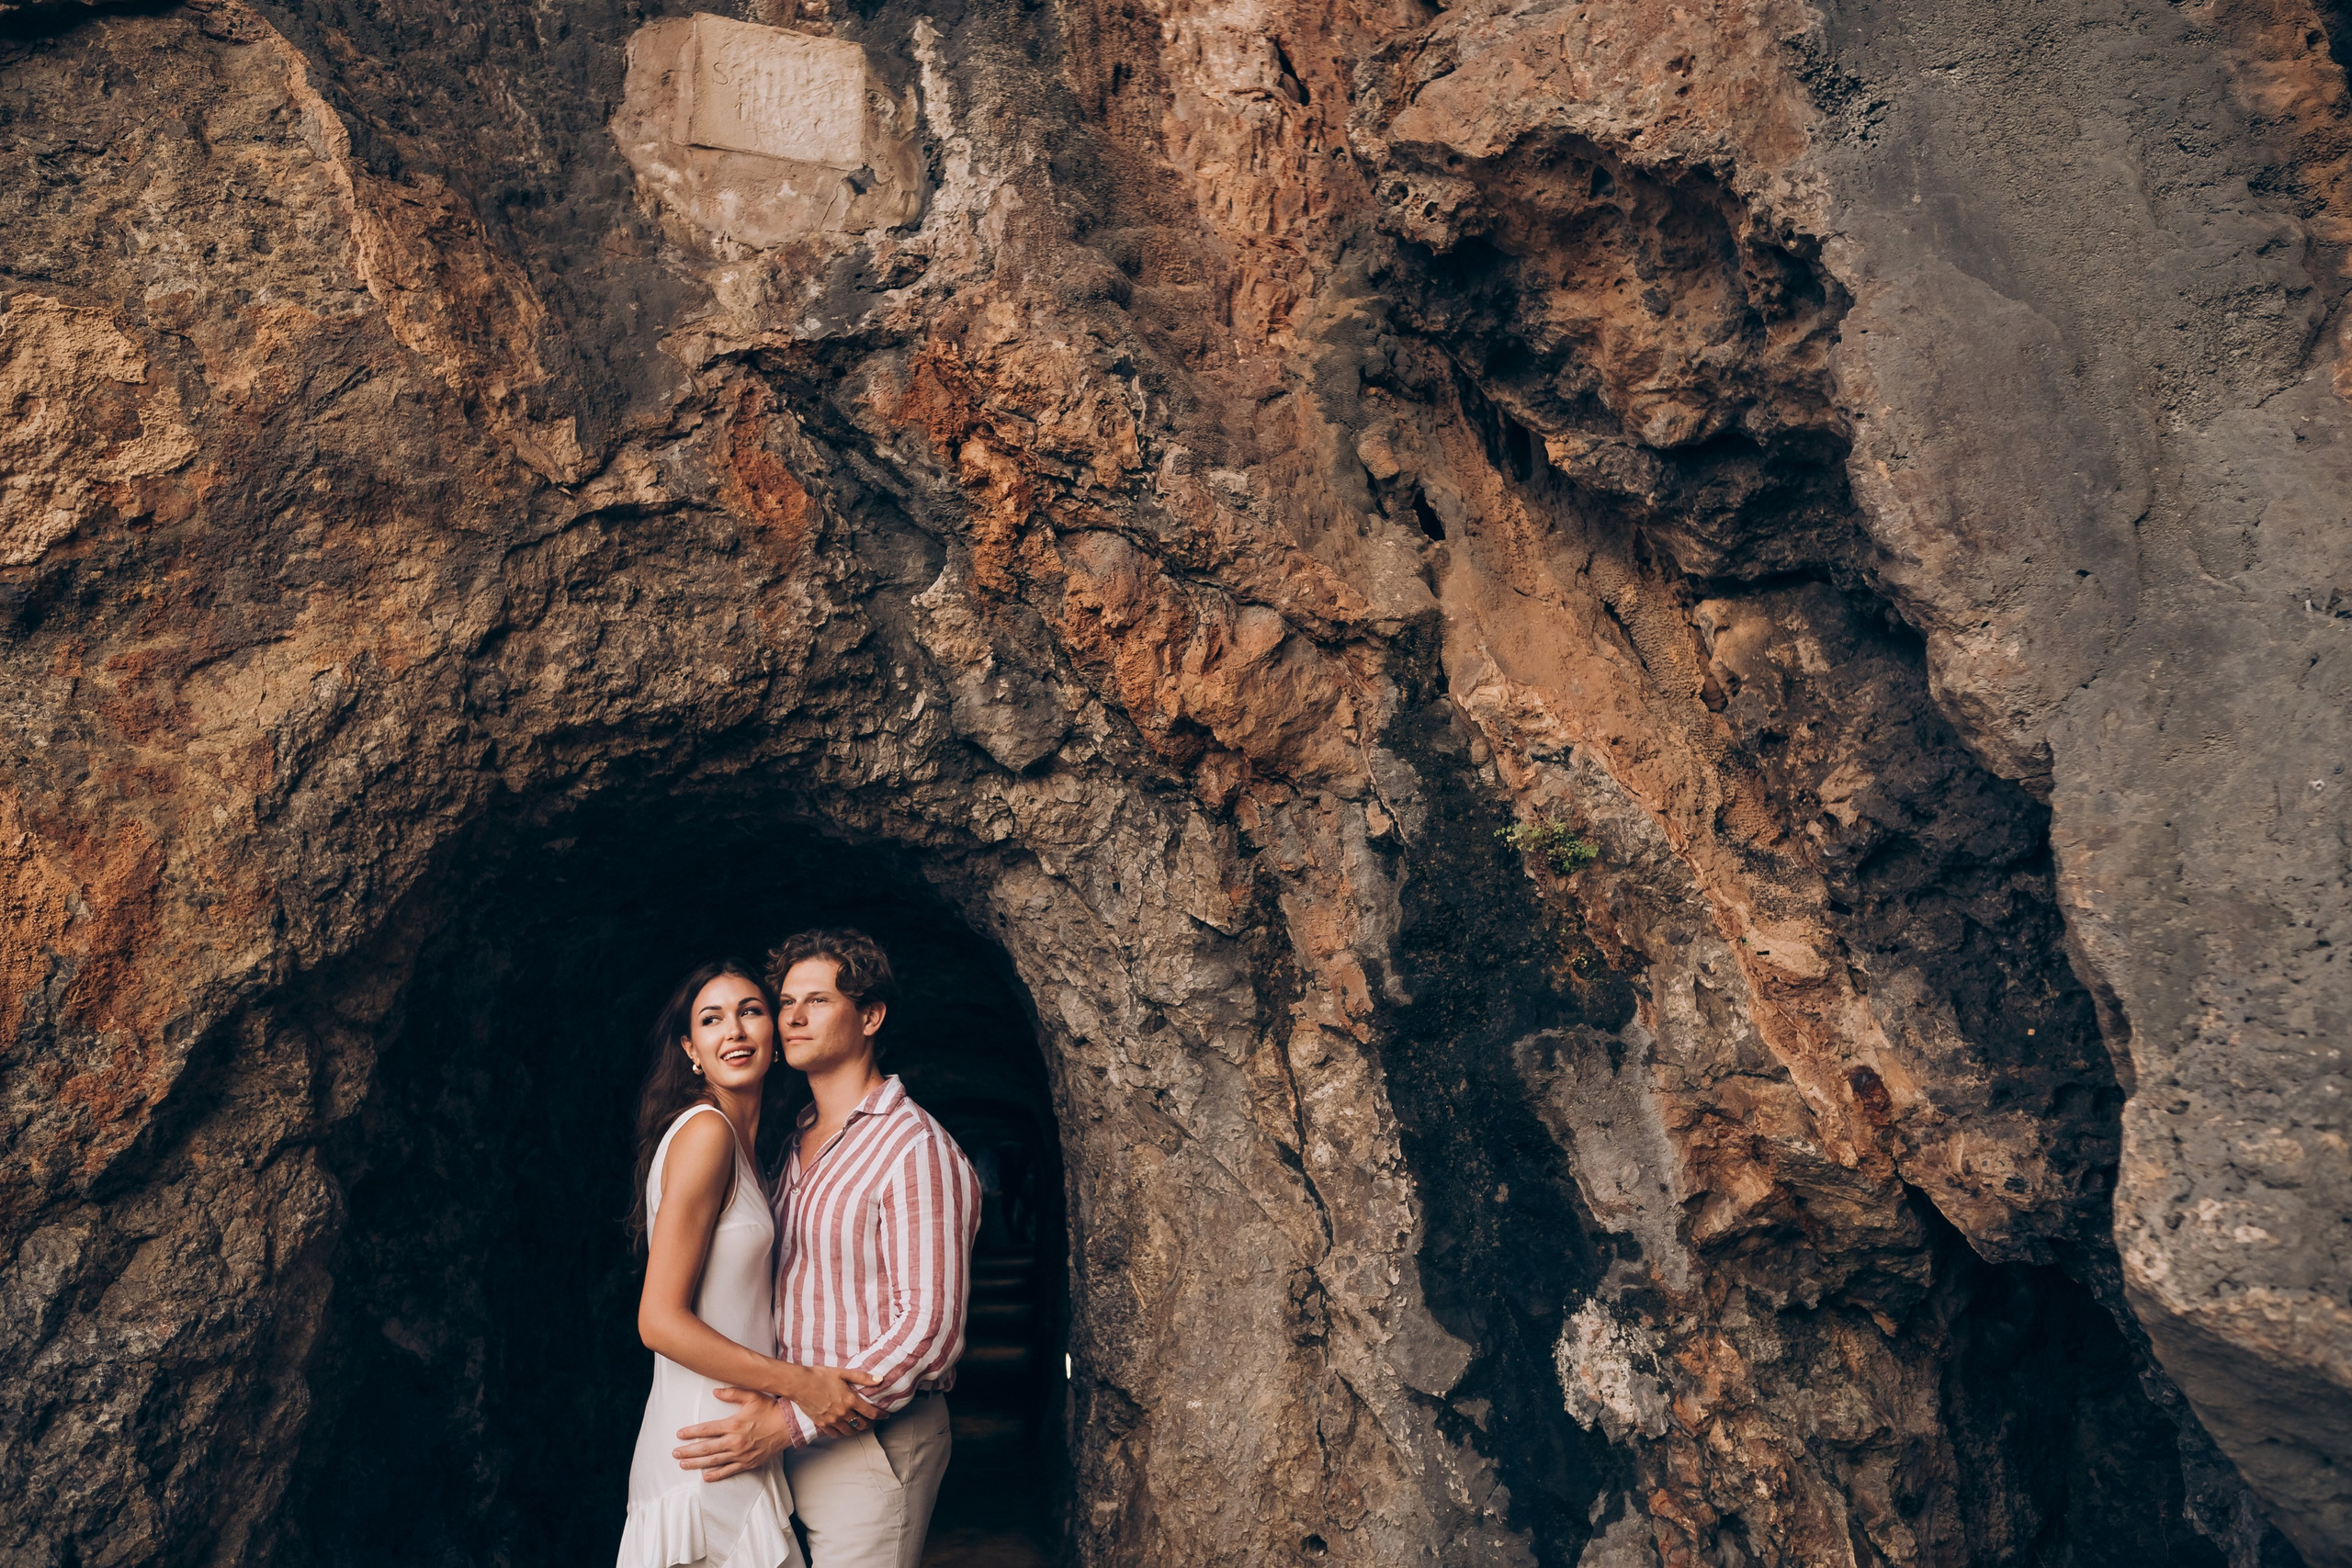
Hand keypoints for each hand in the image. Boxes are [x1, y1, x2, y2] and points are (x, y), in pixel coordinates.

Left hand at [674, 1387, 794, 1480]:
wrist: (788, 1425)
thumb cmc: (769, 1408)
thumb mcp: (751, 1395)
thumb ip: (732, 1393)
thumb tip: (714, 1392)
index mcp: (733, 1424)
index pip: (706, 1430)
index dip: (690, 1432)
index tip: (679, 1435)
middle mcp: (735, 1441)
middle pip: (706, 1448)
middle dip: (688, 1451)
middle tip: (675, 1453)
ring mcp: (741, 1454)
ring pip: (714, 1461)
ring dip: (697, 1464)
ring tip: (683, 1464)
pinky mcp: (748, 1463)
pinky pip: (729, 1471)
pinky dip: (716, 1475)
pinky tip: (705, 1477)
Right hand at [787, 1364, 886, 1439]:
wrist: (799, 1383)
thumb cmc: (821, 1375)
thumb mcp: (843, 1373)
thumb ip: (863, 1377)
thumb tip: (880, 1379)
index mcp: (850, 1399)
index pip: (871, 1412)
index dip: (881, 1415)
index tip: (885, 1415)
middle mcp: (842, 1412)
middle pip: (862, 1424)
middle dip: (870, 1423)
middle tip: (873, 1421)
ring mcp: (832, 1420)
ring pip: (850, 1431)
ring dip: (857, 1429)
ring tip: (860, 1425)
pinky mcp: (822, 1424)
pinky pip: (835, 1434)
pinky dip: (842, 1433)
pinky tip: (844, 1428)